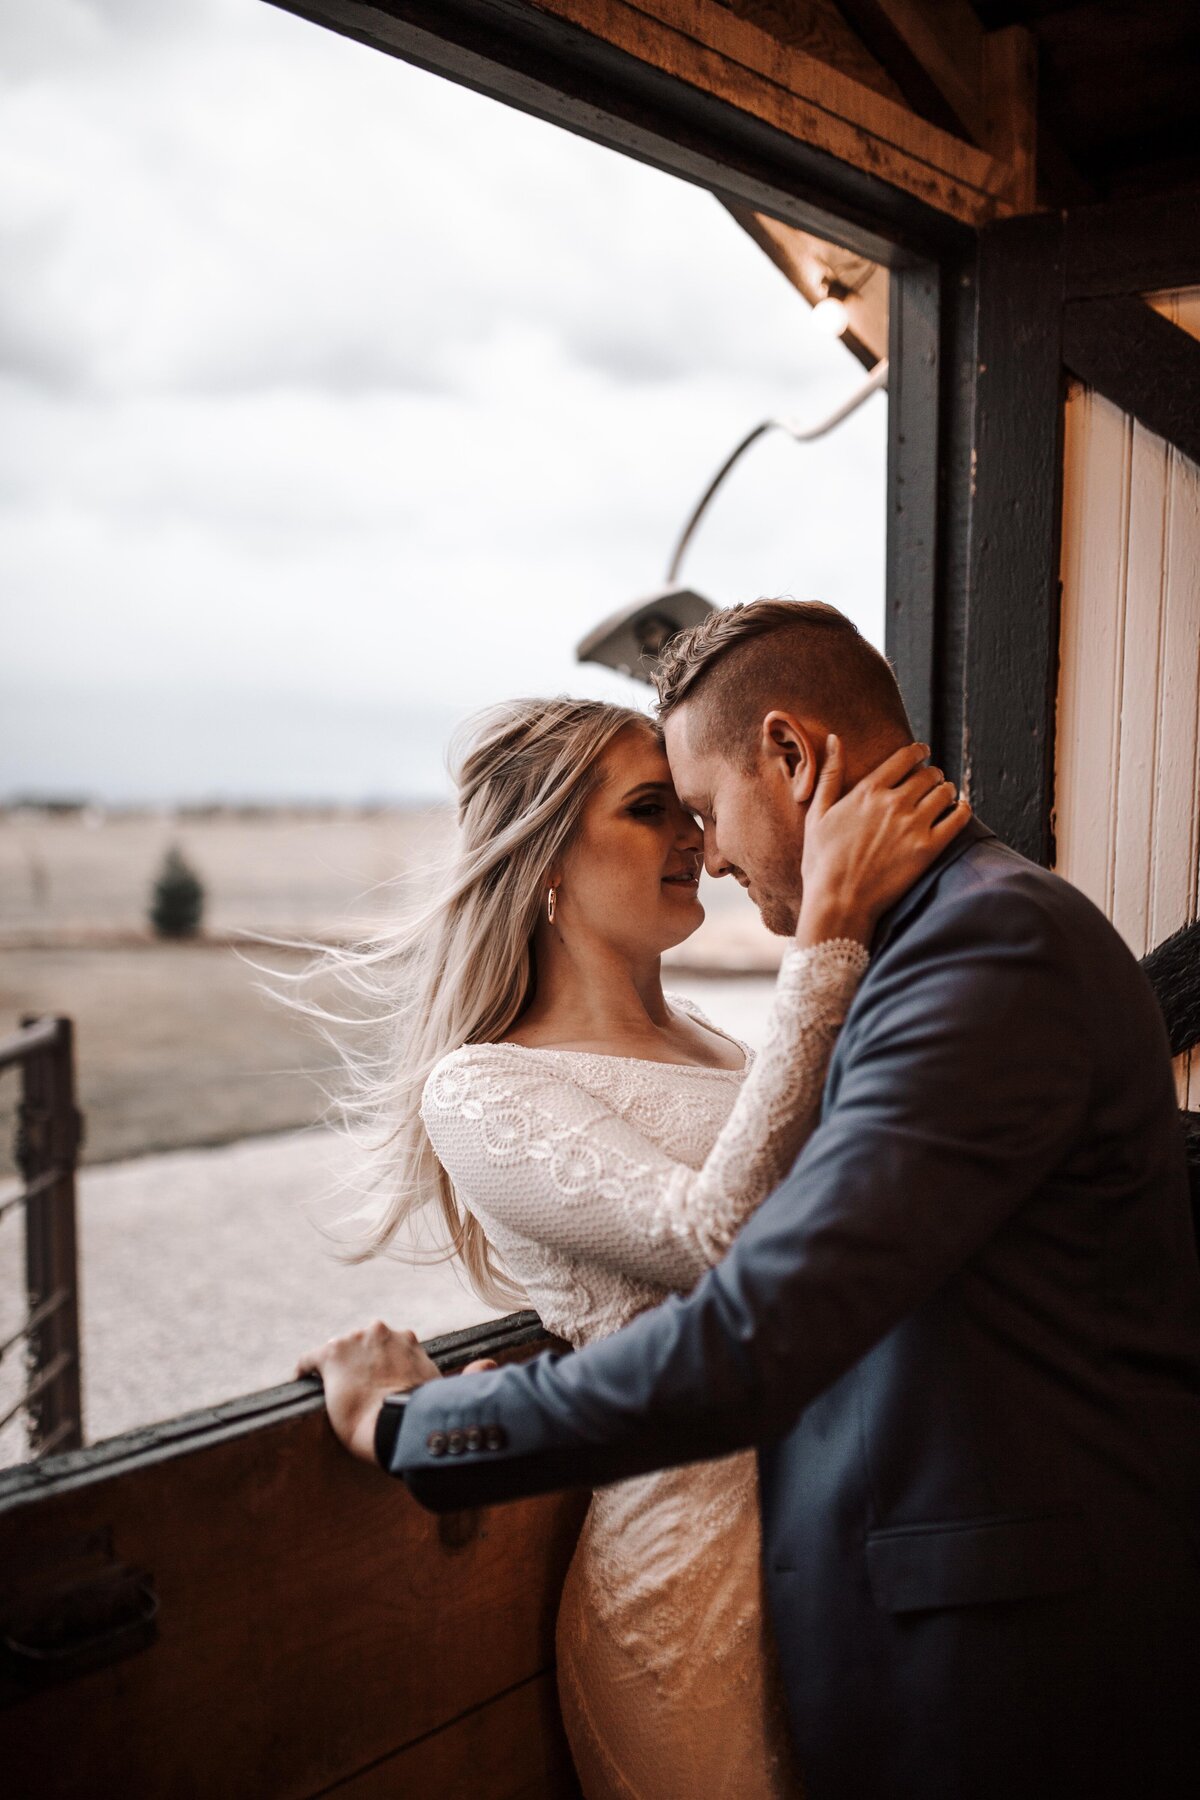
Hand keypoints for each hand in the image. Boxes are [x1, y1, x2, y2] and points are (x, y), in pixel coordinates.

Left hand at [295, 1319, 501, 1465]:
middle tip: (361, 1391)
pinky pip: (310, 1360)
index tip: (380, 1382)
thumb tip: (490, 1365)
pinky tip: (301, 1379)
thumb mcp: (448, 1390)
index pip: (389, 1347)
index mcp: (408, 1340)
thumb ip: (468, 1376)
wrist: (395, 1425)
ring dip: (339, 1369)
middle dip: (362, 1363)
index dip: (383, 1365)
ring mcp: (355, 1341)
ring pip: (340, 1351)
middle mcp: (382, 1331)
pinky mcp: (330, 1355)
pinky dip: (306, 1369)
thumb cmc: (424, 1414)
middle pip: (363, 1344)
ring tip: (335, 1392)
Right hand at [796, 738, 969, 947]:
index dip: (918, 751)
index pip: (905, 757)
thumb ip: (829, 774)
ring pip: (945, 792)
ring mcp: (913, 825)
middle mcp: (894, 802)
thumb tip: (835, 739)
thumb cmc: (822, 862)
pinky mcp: (928, 849)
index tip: (922, 752)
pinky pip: (958, 818)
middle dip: (932, 773)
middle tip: (933, 779)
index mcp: (868, 791)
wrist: (838, 902)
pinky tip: (960, 810)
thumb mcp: (817, 814)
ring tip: (944, 795)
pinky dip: (963, 809)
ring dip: (947, 790)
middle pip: (928, 774)